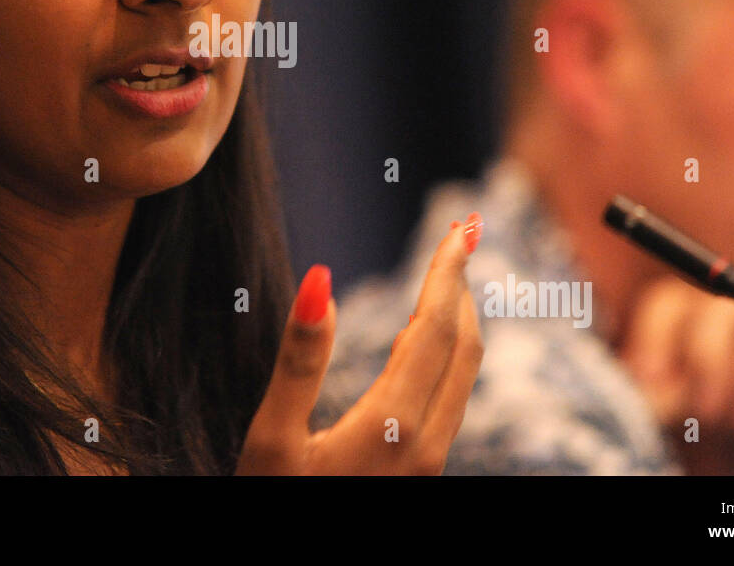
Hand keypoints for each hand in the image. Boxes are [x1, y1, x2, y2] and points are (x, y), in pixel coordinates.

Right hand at [237, 215, 483, 474]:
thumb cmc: (274, 507)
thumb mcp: (271, 440)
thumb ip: (299, 362)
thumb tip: (319, 282)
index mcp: (392, 424)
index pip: (435, 328)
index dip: (447, 272)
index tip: (458, 228)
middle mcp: (425, 444)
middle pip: (462, 348)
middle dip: (459, 286)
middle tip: (459, 236)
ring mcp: (428, 465)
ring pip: (460, 378)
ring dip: (457, 320)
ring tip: (445, 278)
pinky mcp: (420, 477)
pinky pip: (447, 402)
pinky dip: (444, 356)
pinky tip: (417, 344)